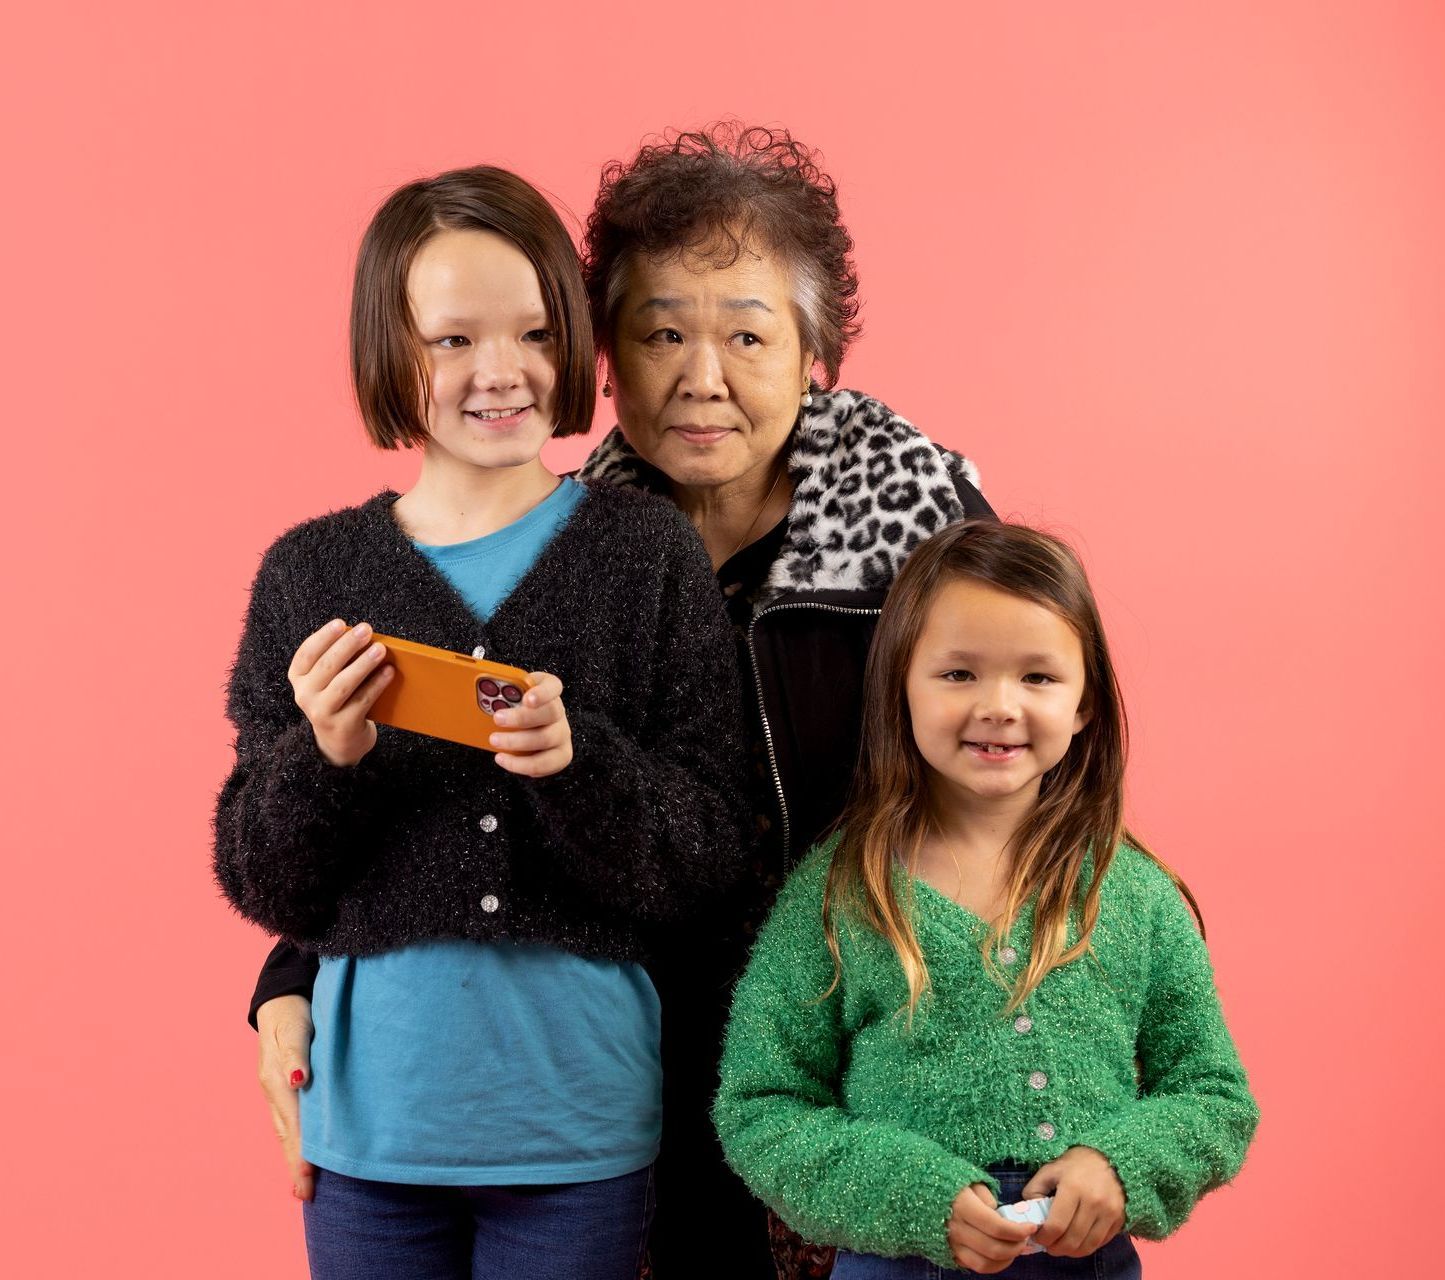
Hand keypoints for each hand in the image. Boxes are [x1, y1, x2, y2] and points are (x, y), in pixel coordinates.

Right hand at [255, 994, 316, 1200]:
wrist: (281, 999)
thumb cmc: (293, 1013)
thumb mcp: (295, 1029)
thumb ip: (295, 1055)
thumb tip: (298, 1080)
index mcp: (277, 1080)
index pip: (293, 1123)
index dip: (301, 1150)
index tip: (308, 1176)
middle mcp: (274, 1090)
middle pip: (288, 1134)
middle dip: (296, 1165)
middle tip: (306, 1195)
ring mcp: (277, 1091)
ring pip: (288, 1131)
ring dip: (295, 1158)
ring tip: (304, 1186)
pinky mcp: (284, 1088)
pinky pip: (290, 1121)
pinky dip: (295, 1142)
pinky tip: (302, 1155)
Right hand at [289, 620, 392, 766]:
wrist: (340, 741)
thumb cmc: (338, 699)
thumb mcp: (328, 680)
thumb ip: (338, 660)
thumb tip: (363, 637)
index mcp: (299, 678)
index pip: (307, 653)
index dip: (323, 637)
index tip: (341, 623)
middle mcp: (305, 695)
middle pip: (326, 666)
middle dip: (348, 645)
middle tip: (366, 629)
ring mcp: (322, 712)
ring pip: (343, 684)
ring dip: (364, 664)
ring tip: (381, 649)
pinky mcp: (342, 725)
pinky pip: (362, 701)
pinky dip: (376, 685)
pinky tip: (389, 672)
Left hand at [489, 672, 572, 777]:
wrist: (523, 728)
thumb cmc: (514, 710)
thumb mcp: (507, 695)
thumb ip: (499, 692)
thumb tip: (481, 692)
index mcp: (547, 689)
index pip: (552, 686)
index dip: (542, 693)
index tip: (527, 699)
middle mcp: (558, 711)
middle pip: (550, 712)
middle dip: (522, 718)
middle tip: (497, 719)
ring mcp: (561, 733)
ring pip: (546, 738)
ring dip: (517, 742)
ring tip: (495, 741)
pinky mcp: (561, 754)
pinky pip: (546, 762)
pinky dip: (522, 764)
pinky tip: (504, 759)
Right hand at [947, 1182, 1037, 1272]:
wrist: (919, 1191)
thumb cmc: (949, 1183)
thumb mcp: (969, 1179)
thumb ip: (986, 1195)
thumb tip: (997, 1212)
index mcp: (963, 1206)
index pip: (996, 1227)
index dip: (1017, 1230)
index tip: (1031, 1227)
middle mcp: (957, 1229)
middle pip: (994, 1248)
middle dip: (1016, 1246)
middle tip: (1025, 1238)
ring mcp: (952, 1244)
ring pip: (985, 1263)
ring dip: (1006, 1259)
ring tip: (1015, 1247)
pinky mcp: (950, 1253)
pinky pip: (975, 1266)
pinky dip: (992, 1264)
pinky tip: (1000, 1254)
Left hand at [1022, 1146, 1125, 1257]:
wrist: (1107, 1158)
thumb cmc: (1074, 1165)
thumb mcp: (1049, 1171)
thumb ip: (1034, 1191)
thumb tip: (1029, 1214)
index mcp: (1073, 1188)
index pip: (1056, 1225)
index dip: (1044, 1238)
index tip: (1038, 1238)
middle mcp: (1094, 1202)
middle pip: (1072, 1239)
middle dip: (1056, 1248)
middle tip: (1049, 1247)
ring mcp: (1109, 1212)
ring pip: (1088, 1245)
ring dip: (1072, 1252)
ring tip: (1062, 1247)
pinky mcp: (1119, 1218)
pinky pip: (1101, 1242)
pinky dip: (1087, 1247)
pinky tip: (1078, 1241)